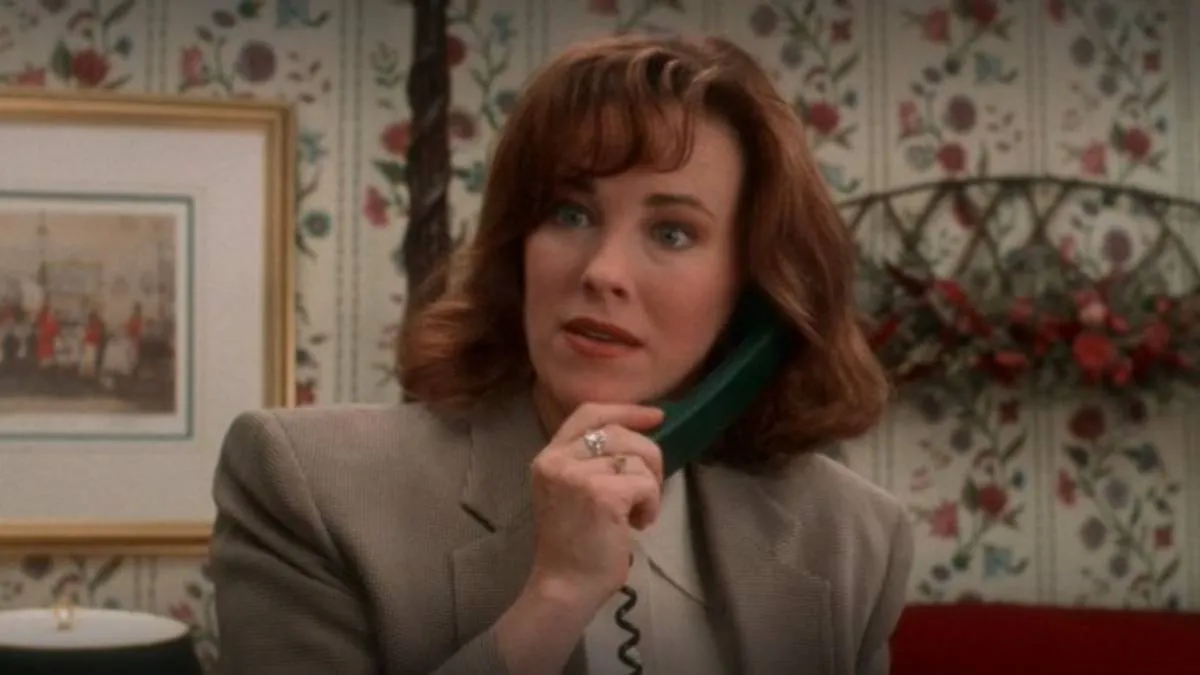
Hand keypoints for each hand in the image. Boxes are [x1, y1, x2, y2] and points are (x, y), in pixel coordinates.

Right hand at [494, 403, 663, 674]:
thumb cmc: (574, 544)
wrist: (564, 586)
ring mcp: (577, 475)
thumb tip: (640, 435)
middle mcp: (557, 459)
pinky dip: (651, 504)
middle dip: (647, 456)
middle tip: (648, 490)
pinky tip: (638, 524)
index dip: (626, 410)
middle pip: (620, 432)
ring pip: (637, 457)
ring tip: (637, 513)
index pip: (589, 412)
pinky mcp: (601, 494)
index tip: (655, 416)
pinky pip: (644, 483)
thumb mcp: (572, 491)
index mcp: (548, 456)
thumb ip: (591, 461)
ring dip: (649, 485)